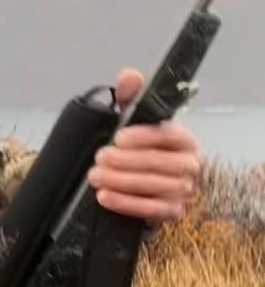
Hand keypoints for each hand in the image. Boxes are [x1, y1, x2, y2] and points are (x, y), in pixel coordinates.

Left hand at [87, 68, 200, 222]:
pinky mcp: (172, 211)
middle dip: (126, 161)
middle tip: (100, 158)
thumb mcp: (130, 121)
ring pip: (157, 186)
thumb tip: (129, 75)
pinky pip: (153, 210)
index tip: (119, 137)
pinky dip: (127, 204)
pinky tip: (104, 197)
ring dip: (122, 182)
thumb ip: (130, 98)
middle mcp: (189, 164)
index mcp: (184, 139)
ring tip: (96, 176)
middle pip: (161, 163)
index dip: (144, 136)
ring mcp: (183, 190)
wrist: (135, 185)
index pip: (170, 135)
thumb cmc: (136, 149)